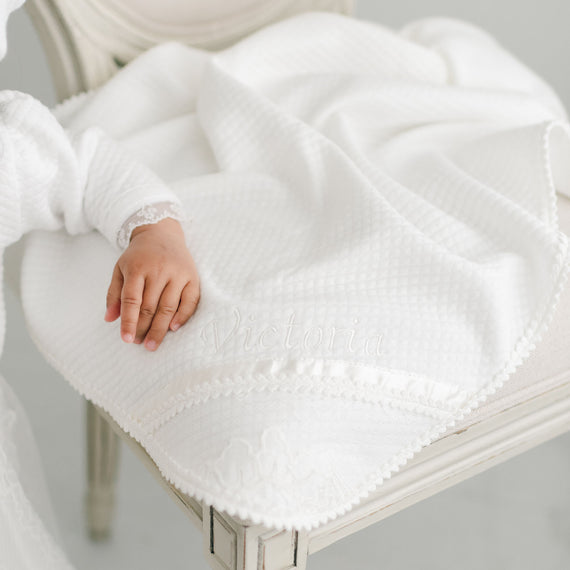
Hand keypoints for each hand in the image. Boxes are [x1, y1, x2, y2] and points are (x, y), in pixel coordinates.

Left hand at [104, 217, 199, 350]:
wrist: (162, 233)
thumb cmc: (139, 256)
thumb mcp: (120, 269)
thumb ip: (114, 293)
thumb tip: (110, 319)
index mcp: (137, 268)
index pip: (132, 300)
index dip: (129, 321)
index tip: (126, 338)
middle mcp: (158, 270)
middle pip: (150, 306)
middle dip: (144, 328)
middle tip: (139, 343)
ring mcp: (177, 274)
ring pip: (168, 307)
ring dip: (160, 328)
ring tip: (153, 344)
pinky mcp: (192, 277)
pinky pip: (190, 301)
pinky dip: (183, 316)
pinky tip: (173, 328)